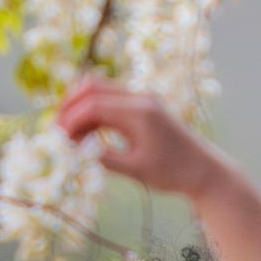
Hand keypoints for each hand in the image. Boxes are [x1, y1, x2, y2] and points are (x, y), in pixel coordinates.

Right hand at [57, 77, 260, 260]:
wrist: (205, 170)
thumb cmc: (173, 173)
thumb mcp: (136, 170)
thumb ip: (105, 159)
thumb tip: (75, 153)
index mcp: (139, 112)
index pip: (94, 105)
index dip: (71, 119)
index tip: (57, 139)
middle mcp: (140, 98)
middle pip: (93, 87)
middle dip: (70, 106)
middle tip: (56, 130)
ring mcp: (142, 99)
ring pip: (100, 91)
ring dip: (81, 108)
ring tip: (68, 135)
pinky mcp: (143, 106)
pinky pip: (111, 100)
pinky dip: (94, 113)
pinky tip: (86, 134)